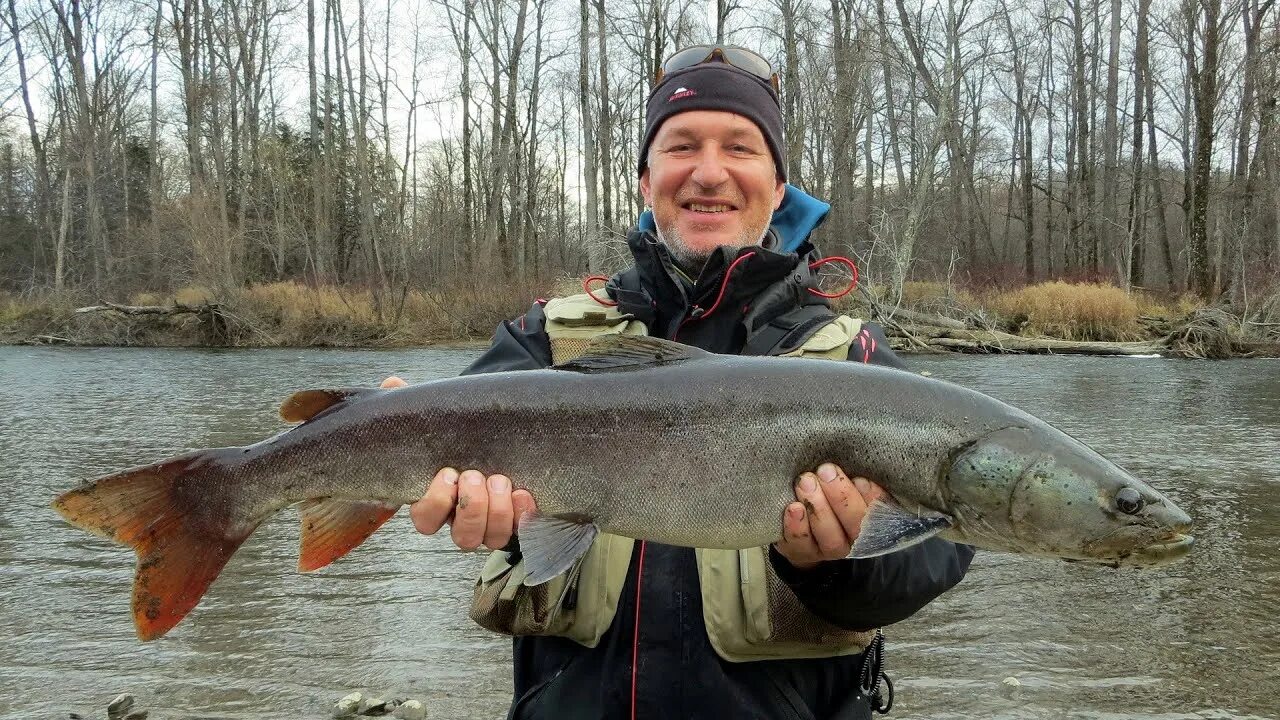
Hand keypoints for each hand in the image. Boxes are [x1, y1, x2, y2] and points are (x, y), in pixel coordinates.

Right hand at [381, 376, 537, 550]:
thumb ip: (413, 406)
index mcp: (437, 500)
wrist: (502, 433)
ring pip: (490, 539)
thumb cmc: (463, 434)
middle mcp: (463, 519)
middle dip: (471, 507)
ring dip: (497, 512)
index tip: (447, 473)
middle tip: (475, 475)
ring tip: (501, 480)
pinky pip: (522, 531)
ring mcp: (492, 524)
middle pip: (463, 536)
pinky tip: (523, 493)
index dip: (435, 502)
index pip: (426, 520)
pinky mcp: (518, 521)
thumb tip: (392, 385)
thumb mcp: (438, 419)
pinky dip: (522, 515)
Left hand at [773, 463, 884, 570]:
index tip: (860, 479)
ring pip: (830, 536)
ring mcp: (830, 550)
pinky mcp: (804, 554)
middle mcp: (856, 538)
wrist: (806, 528)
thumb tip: (854, 454)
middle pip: (856, 523)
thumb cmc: (832, 495)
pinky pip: (802, 544)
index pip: (882, 511)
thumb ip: (854, 476)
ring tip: (805, 483)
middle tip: (826, 471)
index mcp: (874, 520)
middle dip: (841, 496)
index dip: (873, 498)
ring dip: (818, 508)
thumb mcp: (848, 484)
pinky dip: (797, 526)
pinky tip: (793, 507)